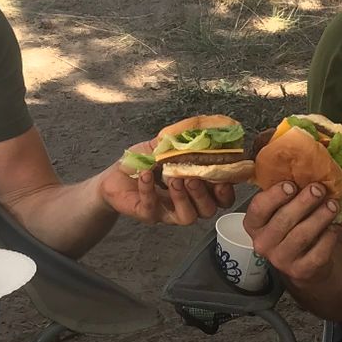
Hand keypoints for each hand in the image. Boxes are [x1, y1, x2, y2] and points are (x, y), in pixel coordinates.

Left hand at [97, 149, 234, 225]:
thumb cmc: (144, 162)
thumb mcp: (163, 146)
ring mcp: (168, 212)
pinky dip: (149, 190)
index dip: (226, 191)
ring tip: (173, 180)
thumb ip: (182, 139)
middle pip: (208, 210)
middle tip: (193, 178)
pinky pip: (152, 208)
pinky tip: (146, 175)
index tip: (223, 176)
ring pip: (187, 217)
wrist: (114, 176)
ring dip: (183, 198)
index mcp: (197, 188)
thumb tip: (201, 124)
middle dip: (204, 195)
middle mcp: (187, 203)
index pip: (221, 197)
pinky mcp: (147, 214)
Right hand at [242, 179, 341, 282]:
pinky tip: (333, 229)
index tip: (292, 184)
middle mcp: (262, 243)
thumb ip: (288, 189)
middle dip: (304, 202)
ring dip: (320, 217)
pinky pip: (318, 252)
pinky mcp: (301, 272)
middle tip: (319, 189)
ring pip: (302, 235)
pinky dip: (328, 237)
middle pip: (283, 220)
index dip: (275, 195)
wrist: (307, 262)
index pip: (258, 208)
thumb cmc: (295, 225)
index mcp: (254, 224)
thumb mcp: (285, 207)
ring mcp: (281, 260)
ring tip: (332, 204)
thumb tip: (305, 160)